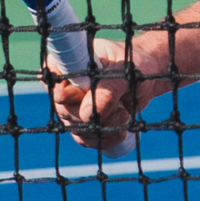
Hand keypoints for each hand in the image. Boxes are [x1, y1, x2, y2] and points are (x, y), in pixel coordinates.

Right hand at [49, 36, 165, 153]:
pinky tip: (121, 133)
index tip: (79, 95)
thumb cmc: (135, 63)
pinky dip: (104, 139)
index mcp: (71, 60)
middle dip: (90, 114)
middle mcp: (66, 84)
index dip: (61, 89)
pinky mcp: (85, 122)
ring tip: (125, 115)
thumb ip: (107, 90)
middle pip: (63, 108)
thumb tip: (86, 114)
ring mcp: (74, 105)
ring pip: (76, 127)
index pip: (50, 74)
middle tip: (120, 108)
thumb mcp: (125, 72)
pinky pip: (86, 139)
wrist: (149, 77)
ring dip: (102, 127)